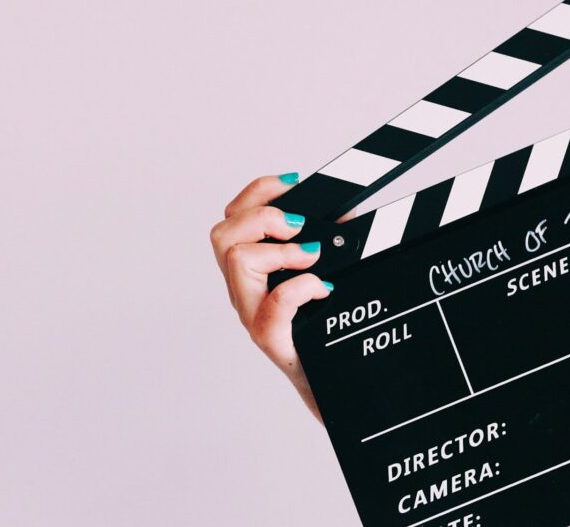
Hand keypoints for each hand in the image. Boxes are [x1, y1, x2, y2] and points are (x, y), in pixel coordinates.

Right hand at [210, 173, 336, 420]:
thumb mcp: (331, 274)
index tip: (296, 183)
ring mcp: (253, 315)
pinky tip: (324, 288)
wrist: (337, 385)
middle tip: (300, 228)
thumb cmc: (329, 329)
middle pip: (222, 234)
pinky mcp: (272, 341)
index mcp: (253, 270)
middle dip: (262, 216)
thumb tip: (347, 212)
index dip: (259, 192)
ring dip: (278, 249)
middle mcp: (244, 290)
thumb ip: (333, 241)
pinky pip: (271, 307)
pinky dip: (299, 287)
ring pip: (235, 261)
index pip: (233, 217)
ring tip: (312, 257)